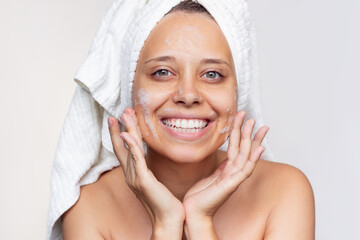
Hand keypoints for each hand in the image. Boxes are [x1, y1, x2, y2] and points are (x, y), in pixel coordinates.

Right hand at [108, 108, 184, 237]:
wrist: (168, 219)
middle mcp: (130, 174)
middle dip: (119, 128)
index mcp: (133, 174)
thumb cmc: (164, 201)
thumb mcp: (154, 181)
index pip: (124, 150)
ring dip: (126, 130)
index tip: (120, 119)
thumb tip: (148, 157)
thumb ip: (147, 168)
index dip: (121, 134)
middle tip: (119, 111)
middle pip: (121, 147)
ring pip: (128, 149)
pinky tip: (128, 134)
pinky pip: (136, 159)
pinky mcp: (143, 181)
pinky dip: (131, 146)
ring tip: (124, 114)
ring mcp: (135, 178)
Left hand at [182, 111, 268, 222]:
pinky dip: (253, 159)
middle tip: (251, 117)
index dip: (239, 132)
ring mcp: (233, 178)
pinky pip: (244, 170)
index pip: (236, 147)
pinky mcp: (230, 185)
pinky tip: (259, 148)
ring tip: (255, 125)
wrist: (193, 212)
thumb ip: (220, 167)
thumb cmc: (200, 196)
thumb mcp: (211, 176)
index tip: (243, 119)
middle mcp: (233, 173)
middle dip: (247, 132)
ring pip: (245, 155)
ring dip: (251, 139)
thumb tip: (226, 158)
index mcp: (227, 169)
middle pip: (243, 148)